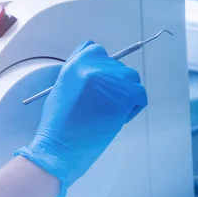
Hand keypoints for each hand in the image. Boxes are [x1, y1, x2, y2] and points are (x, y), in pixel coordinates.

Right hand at [16, 41, 147, 196]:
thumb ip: (75, 69)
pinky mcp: (126, 95)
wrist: (60, 145)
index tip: (95, 85)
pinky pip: (139, 95)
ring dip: (123, 93)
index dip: (98, 70)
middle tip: (100, 103)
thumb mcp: (61, 87)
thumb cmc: (58, 122)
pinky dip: (133, 105)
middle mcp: (95, 66)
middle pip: (115, 66)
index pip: (96, 50)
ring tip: (106, 110)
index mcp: (76, 63)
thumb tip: (90, 57)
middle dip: (112, 83)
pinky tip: (116, 115)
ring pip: (129, 79)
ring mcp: (112, 79)